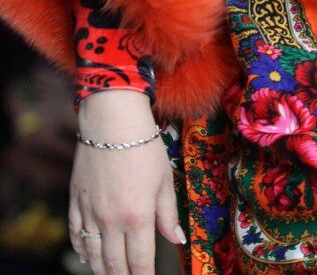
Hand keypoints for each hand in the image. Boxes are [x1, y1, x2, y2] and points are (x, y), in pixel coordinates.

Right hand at [69, 90, 185, 273]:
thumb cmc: (143, 146)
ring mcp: (90, 213)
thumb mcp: (164, 179)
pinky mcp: (76, 202)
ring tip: (113, 274)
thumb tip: (177, 239)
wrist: (112, 121)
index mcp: (137, 218)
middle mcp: (111, 222)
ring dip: (104, 270)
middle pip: (115, 264)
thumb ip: (168, 213)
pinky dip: (82, 251)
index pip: (140, 261)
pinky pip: (76, 236)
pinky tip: (87, 258)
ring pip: (94, 256)